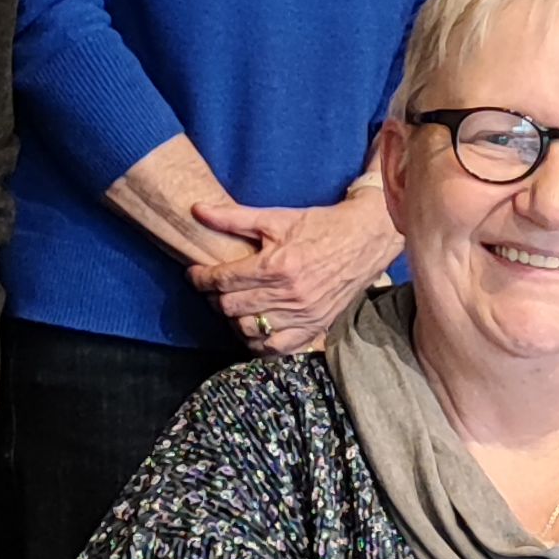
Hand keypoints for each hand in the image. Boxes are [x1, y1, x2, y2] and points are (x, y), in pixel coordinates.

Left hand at [190, 185, 398, 354]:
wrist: (364, 239)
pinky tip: (252, 329)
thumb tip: (197, 210)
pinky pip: (276, 348)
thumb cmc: (319, 226)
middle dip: (213, 297)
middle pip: (230, 307)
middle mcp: (288, 294)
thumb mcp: (275, 217)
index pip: (223, 280)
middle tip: (211, 288)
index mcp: (276, 265)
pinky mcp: (314, 327)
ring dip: (232, 320)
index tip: (195, 274)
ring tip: (231, 306)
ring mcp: (302, 315)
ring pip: (249, 329)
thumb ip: (233, 218)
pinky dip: (258, 342)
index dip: (201, 278)